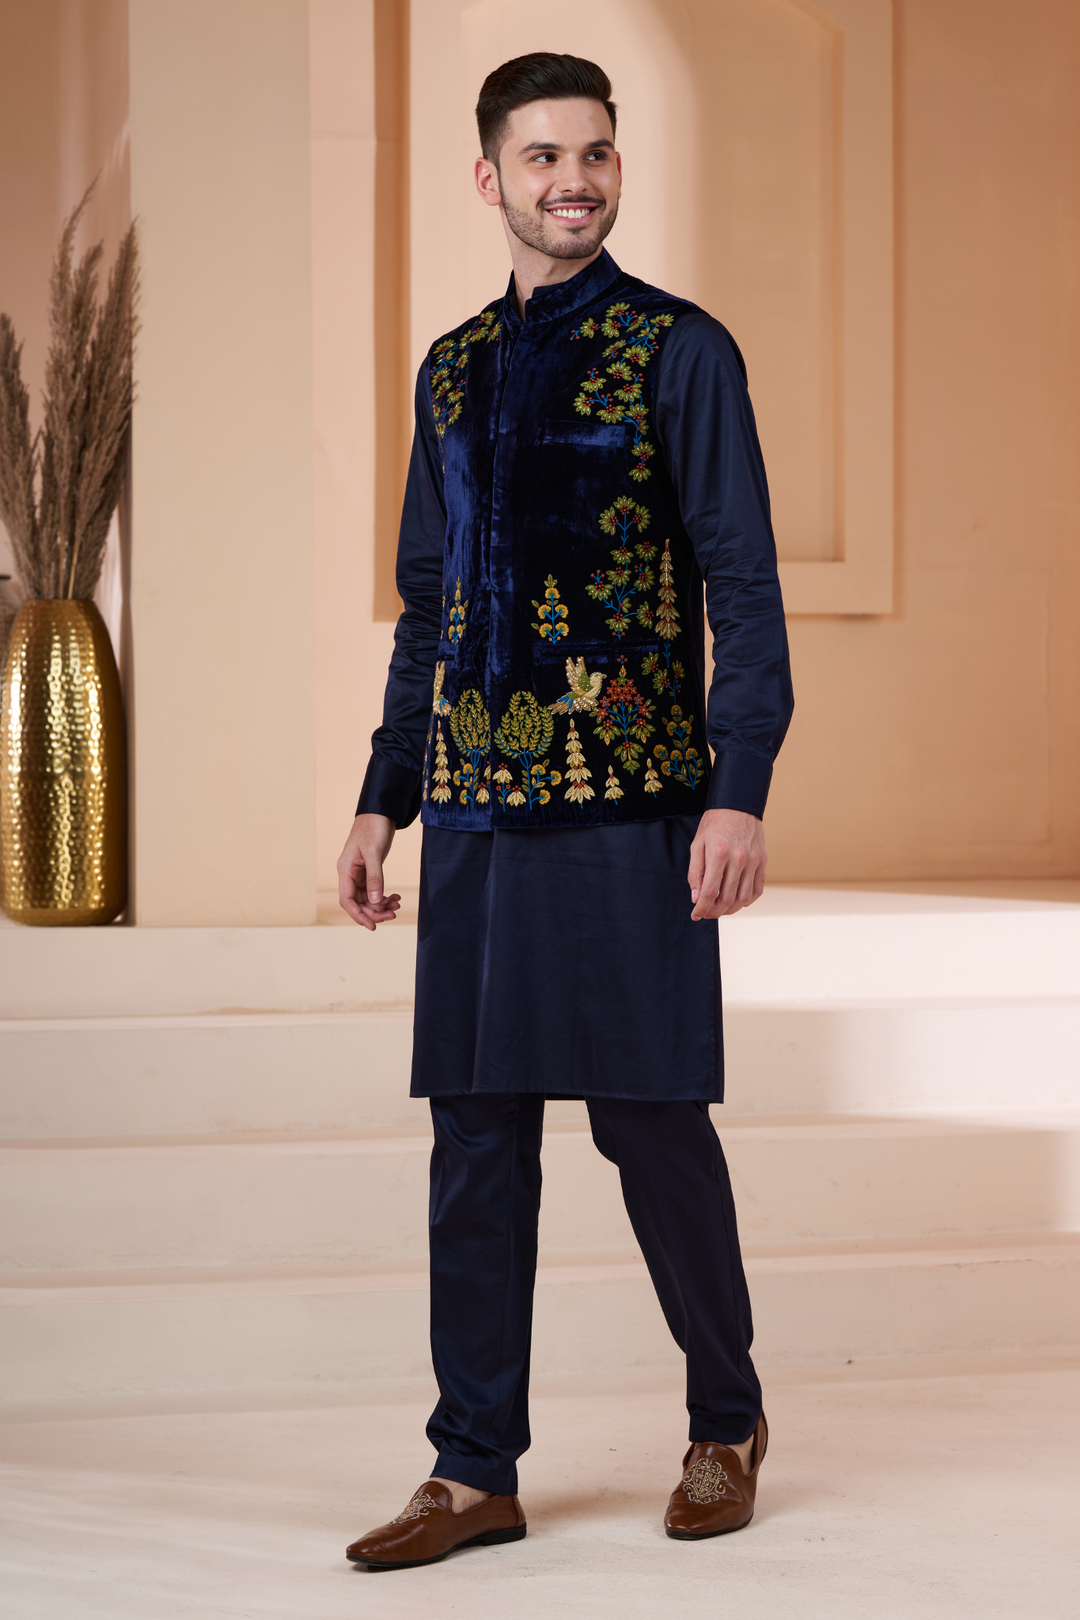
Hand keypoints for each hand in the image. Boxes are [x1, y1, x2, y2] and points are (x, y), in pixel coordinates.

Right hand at [337, 814, 400, 930]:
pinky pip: (374, 891)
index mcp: (345, 870)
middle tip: (393, 914)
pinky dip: (385, 896)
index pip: (347, 900)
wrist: (380, 812)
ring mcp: (359, 873)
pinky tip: (396, 897)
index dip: (358, 915)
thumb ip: (375, 877)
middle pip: (358, 902)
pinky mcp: (369, 871)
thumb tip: (376, 902)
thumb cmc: (373, 828)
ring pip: (368, 898)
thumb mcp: (374, 853)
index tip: (372, 926)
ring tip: (397, 905)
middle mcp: (350, 874)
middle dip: (374, 911)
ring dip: (381, 905)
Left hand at [687, 808, 766, 919]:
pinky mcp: (762, 861)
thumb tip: (696, 897)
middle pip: (727, 899)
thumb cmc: (714, 825)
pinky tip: (736, 901)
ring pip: (743, 898)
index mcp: (718, 854)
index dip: (702, 908)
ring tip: (720, 909)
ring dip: (730, 910)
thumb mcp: (697, 845)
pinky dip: (746, 901)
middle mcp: (738, 859)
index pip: (710, 892)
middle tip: (706, 914)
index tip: (696, 915)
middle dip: (714, 912)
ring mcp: (753, 861)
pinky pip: (757, 890)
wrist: (737, 806)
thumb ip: (695, 872)